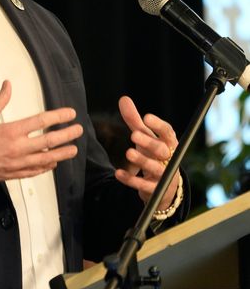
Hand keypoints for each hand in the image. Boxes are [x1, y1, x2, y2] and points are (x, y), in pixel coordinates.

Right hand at [0, 80, 82, 188]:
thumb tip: (8, 84)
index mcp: (10, 131)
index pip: (41, 121)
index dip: (58, 116)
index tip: (70, 114)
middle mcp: (16, 148)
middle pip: (48, 141)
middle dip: (66, 135)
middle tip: (78, 131)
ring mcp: (15, 164)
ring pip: (44, 159)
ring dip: (61, 154)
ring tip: (73, 150)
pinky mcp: (10, 175)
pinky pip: (33, 172)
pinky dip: (45, 168)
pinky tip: (52, 164)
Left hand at [115, 95, 179, 209]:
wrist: (163, 186)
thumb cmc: (153, 154)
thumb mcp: (145, 137)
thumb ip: (134, 120)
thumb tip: (123, 99)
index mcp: (169, 143)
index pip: (167, 132)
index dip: (158, 125)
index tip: (146, 117)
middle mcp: (169, 158)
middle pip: (161, 149)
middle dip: (148, 142)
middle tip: (133, 135)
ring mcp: (164, 175)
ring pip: (155, 168)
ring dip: (142, 160)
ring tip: (128, 153)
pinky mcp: (156, 190)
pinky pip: (144, 185)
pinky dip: (131, 180)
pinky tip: (118, 173)